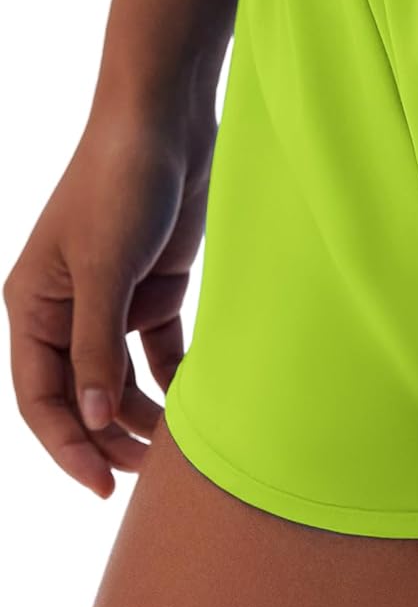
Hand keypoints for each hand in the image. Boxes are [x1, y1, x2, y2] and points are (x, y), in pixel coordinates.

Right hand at [4, 99, 215, 496]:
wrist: (167, 120)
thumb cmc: (121, 182)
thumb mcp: (105, 266)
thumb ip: (98, 344)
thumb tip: (93, 420)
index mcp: (33, 305)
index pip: (41, 396)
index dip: (67, 445)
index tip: (101, 486)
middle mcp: (67, 308)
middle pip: (83, 394)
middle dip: (110, 437)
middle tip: (151, 475)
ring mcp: (113, 298)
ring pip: (121, 377)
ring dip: (144, 412)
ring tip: (178, 449)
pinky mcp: (155, 284)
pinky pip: (159, 348)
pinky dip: (174, 376)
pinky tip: (195, 405)